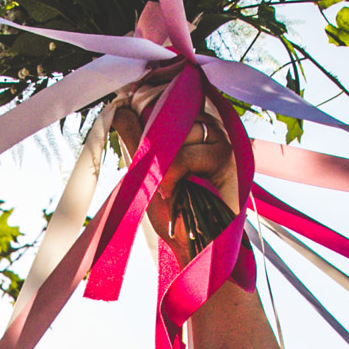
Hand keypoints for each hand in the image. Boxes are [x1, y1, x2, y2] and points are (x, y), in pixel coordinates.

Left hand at [112, 72, 239, 254]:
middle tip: (160, 177)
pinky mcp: (229, 154)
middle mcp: (208, 128)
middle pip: (170, 109)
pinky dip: (175, 175)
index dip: (147, 105)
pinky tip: (177, 192)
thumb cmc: (176, 215)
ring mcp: (220, 138)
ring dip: (166, 164)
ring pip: (178, 130)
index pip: (166, 99)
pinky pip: (187, 153)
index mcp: (191, 129)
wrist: (198, 249)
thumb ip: (136, 139)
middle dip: (155, 143)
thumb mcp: (146, 173)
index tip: (134, 120)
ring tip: (172, 189)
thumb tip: (118, 108)